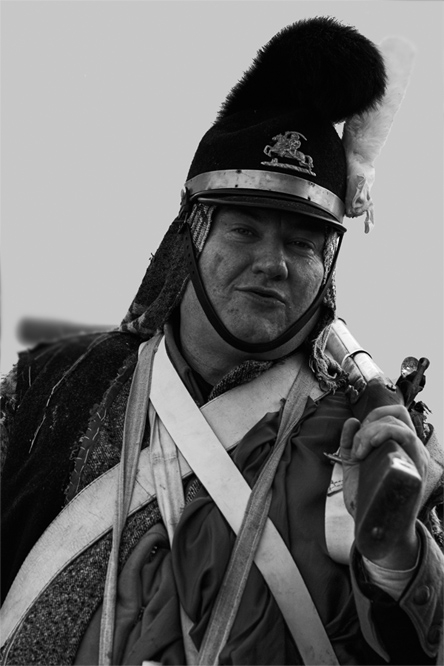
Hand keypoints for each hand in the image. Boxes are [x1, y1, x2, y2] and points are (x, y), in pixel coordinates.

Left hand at [339, 405, 428, 568]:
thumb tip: (351, 421)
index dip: (374, 415)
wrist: (373, 524)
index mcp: (400, 445)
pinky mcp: (414, 469)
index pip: (396, 414)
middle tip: (358, 447)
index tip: (358, 433)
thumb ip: (351, 443)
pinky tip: (369, 449)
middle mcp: (412, 449)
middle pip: (397, 415)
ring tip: (360, 452)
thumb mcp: (355, 464)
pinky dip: (385, 435)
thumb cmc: (367, 495)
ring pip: (400, 426)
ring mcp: (415, 459)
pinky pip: (407, 439)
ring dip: (372, 432)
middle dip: (370, 425)